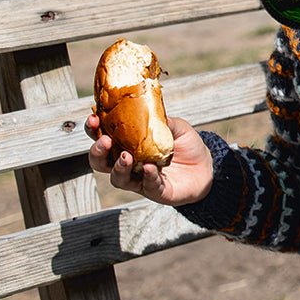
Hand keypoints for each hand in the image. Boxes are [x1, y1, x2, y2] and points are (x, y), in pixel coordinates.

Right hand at [86, 114, 213, 204]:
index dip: (93, 129)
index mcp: (127, 145)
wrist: (206, 167)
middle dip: (97, 152)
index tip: (93, 119)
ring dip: (119, 167)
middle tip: (104, 141)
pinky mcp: (155, 191)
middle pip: (101, 162)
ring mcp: (139, 179)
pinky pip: (147, 186)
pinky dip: (147, 177)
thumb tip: (149, 108)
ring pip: (118, 178)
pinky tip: (151, 168)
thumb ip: (162, 120)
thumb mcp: (177, 127)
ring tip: (126, 156)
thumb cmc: (186, 146)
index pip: (102, 137)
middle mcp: (128, 163)